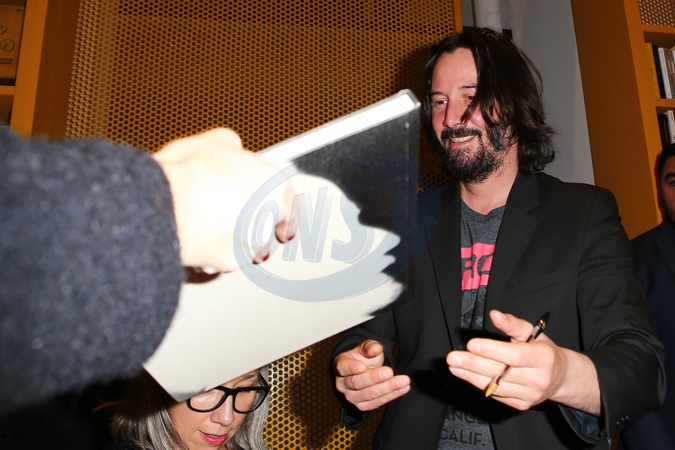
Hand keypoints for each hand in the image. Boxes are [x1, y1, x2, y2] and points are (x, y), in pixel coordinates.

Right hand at [153, 128, 294, 272]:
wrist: (164, 205)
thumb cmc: (189, 173)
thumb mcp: (216, 141)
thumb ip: (235, 150)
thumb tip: (233, 152)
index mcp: (274, 184)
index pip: (289, 198)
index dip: (279, 202)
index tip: (278, 211)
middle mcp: (269, 217)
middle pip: (269, 221)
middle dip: (251, 218)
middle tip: (229, 211)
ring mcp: (251, 243)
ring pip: (248, 242)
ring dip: (233, 236)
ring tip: (207, 221)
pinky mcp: (230, 263)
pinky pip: (225, 258)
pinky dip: (214, 252)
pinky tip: (197, 236)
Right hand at [334, 340, 410, 411]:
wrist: (363, 370)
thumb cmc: (363, 358)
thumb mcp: (366, 348)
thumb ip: (370, 347)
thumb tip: (376, 349)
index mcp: (341, 365)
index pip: (343, 367)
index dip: (352, 367)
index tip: (362, 366)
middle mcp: (342, 384)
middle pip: (357, 382)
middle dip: (375, 378)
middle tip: (390, 371)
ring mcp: (351, 396)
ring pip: (369, 395)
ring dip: (388, 388)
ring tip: (403, 381)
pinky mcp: (362, 405)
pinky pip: (377, 402)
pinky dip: (392, 395)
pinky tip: (403, 388)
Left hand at [446, 310, 599, 413]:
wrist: (561, 377)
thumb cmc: (543, 350)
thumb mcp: (533, 333)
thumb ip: (512, 324)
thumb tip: (494, 314)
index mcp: (544, 358)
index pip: (514, 356)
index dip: (492, 350)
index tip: (471, 344)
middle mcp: (539, 379)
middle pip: (501, 372)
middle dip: (473, 364)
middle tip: (452, 357)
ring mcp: (530, 395)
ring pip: (496, 386)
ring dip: (471, 376)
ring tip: (454, 366)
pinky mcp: (522, 405)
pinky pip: (497, 395)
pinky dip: (480, 385)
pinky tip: (466, 375)